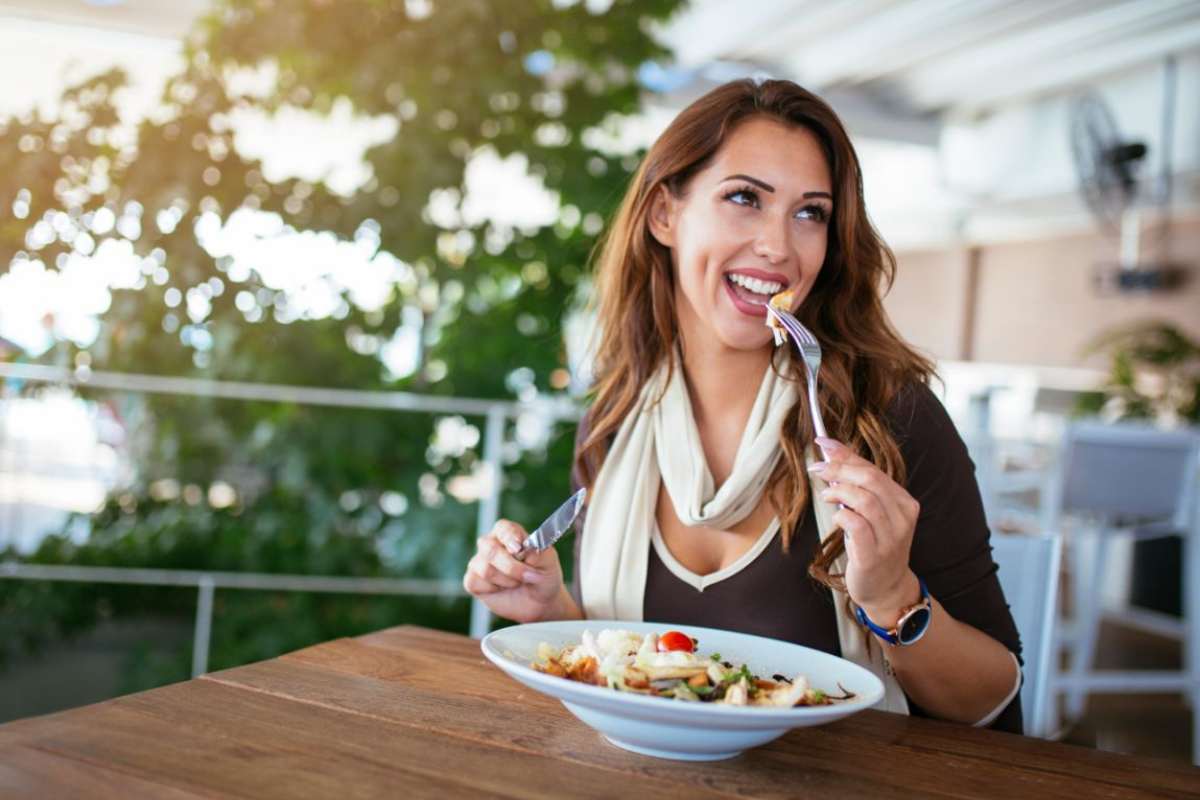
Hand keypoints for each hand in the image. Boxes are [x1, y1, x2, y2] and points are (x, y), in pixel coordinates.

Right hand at [462, 519, 568, 622]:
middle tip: (529, 576)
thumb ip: (536, 551)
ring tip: (518, 583)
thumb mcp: (548, 561)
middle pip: (490, 549)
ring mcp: (479, 561)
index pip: (503, 528)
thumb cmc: (543, 575)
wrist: (540, 601)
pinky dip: (493, 589)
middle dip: (511, 567)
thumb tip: (522, 547)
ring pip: (486, 569)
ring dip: (508, 580)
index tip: (518, 549)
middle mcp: (491, 543)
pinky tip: (502, 589)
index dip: (510, 537)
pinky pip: (475, 582)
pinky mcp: (473, 580)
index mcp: (509, 533)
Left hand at [809, 437, 921, 625]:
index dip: (845, 454)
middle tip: (818, 470)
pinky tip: (837, 517)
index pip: (874, 469)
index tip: (822, 444)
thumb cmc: (873, 544)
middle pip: (871, 480)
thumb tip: (831, 448)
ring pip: (864, 499)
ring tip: (827, 495)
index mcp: (905, 503)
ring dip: (839, 492)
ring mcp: (891, 538)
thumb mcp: (869, 511)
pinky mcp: (874, 555)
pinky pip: (857, 525)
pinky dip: (841, 515)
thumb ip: (855, 480)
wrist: (886, 588)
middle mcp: (903, 518)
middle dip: (839, 469)